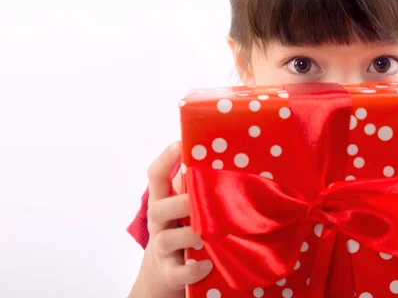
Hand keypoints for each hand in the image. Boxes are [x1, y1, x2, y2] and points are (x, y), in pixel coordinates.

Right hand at [131, 141, 213, 297]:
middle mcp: (158, 223)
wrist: (164, 272)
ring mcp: (162, 249)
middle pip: (158, 208)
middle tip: (204, 198)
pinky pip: (178, 272)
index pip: (155, 176)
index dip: (165, 159)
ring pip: (167, 239)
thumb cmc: (181, 228)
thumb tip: (223, 156)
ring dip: (190, 234)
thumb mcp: (183, 206)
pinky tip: (208, 264)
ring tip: (210, 233)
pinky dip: (192, 269)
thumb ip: (194, 186)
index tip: (179, 143)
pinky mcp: (169, 272)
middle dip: (182, 202)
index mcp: (162, 201)